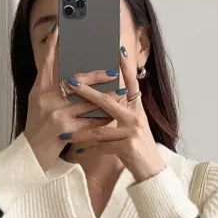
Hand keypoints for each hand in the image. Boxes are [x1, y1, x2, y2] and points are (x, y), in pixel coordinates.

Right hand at [24, 25, 121, 173]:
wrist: (30, 158)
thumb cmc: (38, 132)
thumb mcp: (38, 107)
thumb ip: (50, 90)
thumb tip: (70, 77)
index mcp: (39, 91)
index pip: (47, 64)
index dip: (53, 47)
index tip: (60, 30)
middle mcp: (45, 99)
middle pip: (75, 80)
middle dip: (96, 76)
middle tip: (113, 72)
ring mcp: (55, 114)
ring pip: (87, 102)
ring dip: (106, 97)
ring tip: (122, 92)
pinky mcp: (64, 130)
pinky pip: (89, 122)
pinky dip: (102, 119)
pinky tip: (114, 116)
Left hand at [59, 47, 166, 182]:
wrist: (152, 169)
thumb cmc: (138, 146)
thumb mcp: (134, 125)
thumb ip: (123, 111)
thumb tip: (111, 96)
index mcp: (137, 109)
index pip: (131, 83)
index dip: (125, 66)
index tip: (118, 49)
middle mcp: (136, 117)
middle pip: (109, 101)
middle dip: (87, 92)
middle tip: (70, 82)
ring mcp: (133, 132)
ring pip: (100, 128)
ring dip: (81, 131)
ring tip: (65, 132)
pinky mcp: (128, 147)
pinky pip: (102, 147)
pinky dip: (89, 150)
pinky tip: (76, 153)